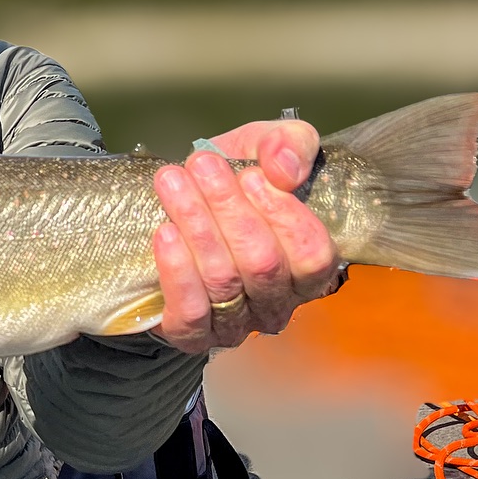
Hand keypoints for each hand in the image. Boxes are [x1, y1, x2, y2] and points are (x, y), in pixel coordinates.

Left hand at [150, 120, 338, 353]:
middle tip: (200, 165)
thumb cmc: (230, 183)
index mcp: (308, 267)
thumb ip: (287, 144)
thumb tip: (283, 169)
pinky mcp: (193, 335)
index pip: (313, 254)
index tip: (249, 175)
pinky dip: (177, 271)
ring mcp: (237, 324)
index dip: (283, 214)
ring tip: (172, 183)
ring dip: (196, 225)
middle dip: (228, 208)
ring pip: (222, 280)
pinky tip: (164, 233)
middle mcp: (278, 302)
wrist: (173, 210)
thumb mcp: (261, 148)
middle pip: (262, 263)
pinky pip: (191, 312)